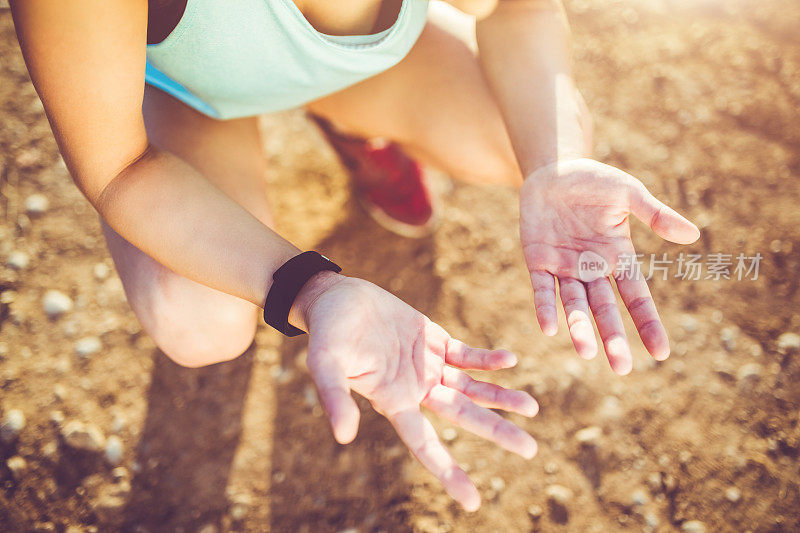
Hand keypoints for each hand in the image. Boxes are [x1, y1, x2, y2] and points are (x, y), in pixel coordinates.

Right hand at [295, 272, 538, 510]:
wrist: (336, 298)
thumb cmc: (327, 332)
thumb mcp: (324, 363)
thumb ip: (334, 397)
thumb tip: (344, 437)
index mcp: (392, 402)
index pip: (425, 444)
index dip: (448, 472)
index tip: (472, 503)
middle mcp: (415, 390)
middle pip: (463, 417)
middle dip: (496, 432)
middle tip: (530, 450)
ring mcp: (428, 366)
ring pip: (472, 388)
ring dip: (501, 397)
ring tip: (532, 408)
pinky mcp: (434, 341)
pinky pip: (468, 355)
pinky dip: (488, 360)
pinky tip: (510, 360)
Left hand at [519, 158, 699, 374]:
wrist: (554, 170)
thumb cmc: (594, 181)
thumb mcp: (628, 193)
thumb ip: (655, 215)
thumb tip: (693, 234)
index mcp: (617, 257)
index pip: (637, 297)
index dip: (648, 323)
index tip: (661, 353)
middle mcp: (592, 270)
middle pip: (605, 309)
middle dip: (613, 337)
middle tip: (622, 368)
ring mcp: (564, 268)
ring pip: (574, 305)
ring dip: (579, 328)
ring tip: (586, 353)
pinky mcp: (538, 260)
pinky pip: (542, 289)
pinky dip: (545, 307)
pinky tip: (548, 328)